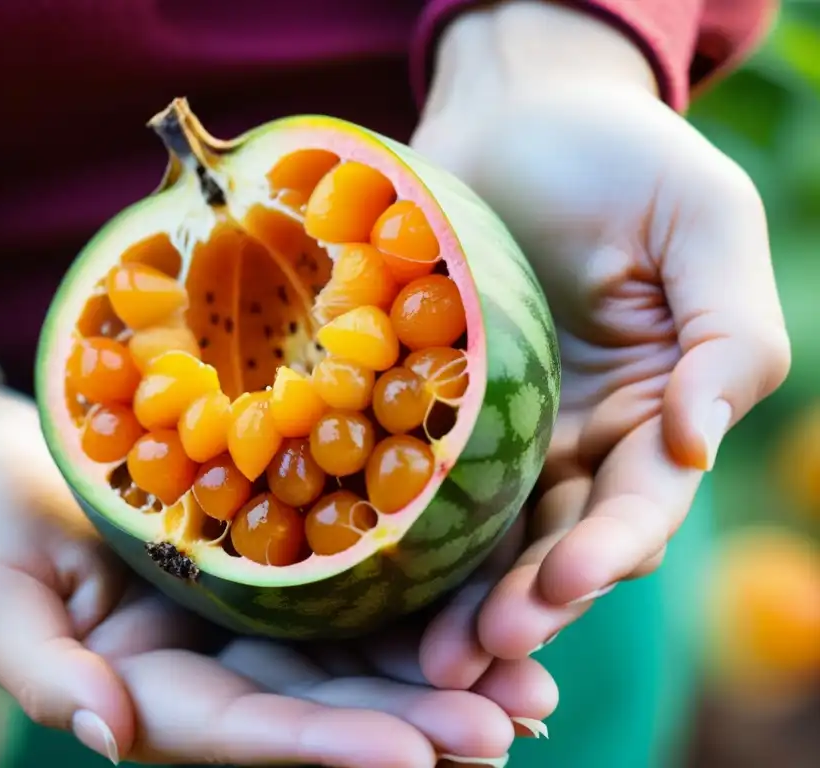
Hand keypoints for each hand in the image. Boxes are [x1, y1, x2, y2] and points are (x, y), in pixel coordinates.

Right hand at [0, 384, 554, 765]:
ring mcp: (248, 620)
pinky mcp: (271, 566)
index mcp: (149, 692)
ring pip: (353, 657)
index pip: (244, 733)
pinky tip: (487, 609)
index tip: (416, 756)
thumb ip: (40, 671)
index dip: (326, 748)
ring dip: (439, 675)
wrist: (5, 474)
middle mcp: (216, 668)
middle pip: (322, 707)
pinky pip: (350, 589)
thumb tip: (103, 734)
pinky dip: (417, 604)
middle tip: (513, 725)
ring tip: (530, 687)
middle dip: (417, 722)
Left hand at [411, 0, 790, 682]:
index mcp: (653, 413)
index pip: (640, 504)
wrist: (519, 110)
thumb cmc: (623, 156)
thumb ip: (729, 337)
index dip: (607, 552)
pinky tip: (364, 575)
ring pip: (483, 533)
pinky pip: (414, 476)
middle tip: (472, 657)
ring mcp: (498, 430)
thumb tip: (697, 445)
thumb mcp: (705, 224)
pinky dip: (398, 531)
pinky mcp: (427, 406)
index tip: (560, 587)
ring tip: (423, 657)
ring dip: (456, 597)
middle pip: (557, 541)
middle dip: (522, 604)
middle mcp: (577, 440)